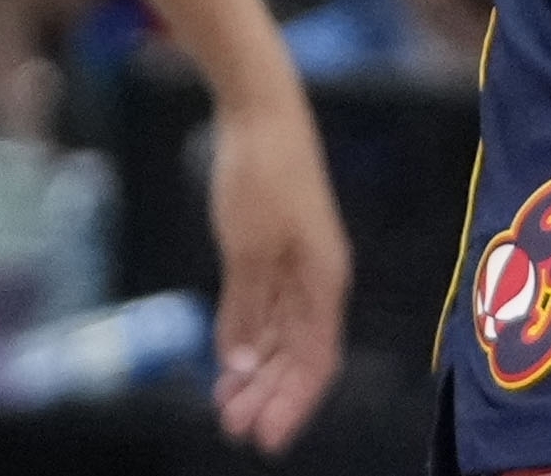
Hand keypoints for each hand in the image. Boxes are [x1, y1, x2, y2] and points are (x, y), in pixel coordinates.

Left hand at [203, 81, 346, 450]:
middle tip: (235, 430)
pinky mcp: (276, 248)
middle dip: (270, 396)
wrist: (261, 110)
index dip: (292, 404)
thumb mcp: (247, 247)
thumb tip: (237, 365)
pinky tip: (228, 362)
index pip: (315, 360)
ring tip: (226, 406)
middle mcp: (317, 278)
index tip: (265, 439)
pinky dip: (249, 338)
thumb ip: (245, 308)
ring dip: (256, 373)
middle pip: (299, 354)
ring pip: (281, 335)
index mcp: (324, 279)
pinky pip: (267, 309)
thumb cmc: (261, 173)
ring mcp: (297, 263)